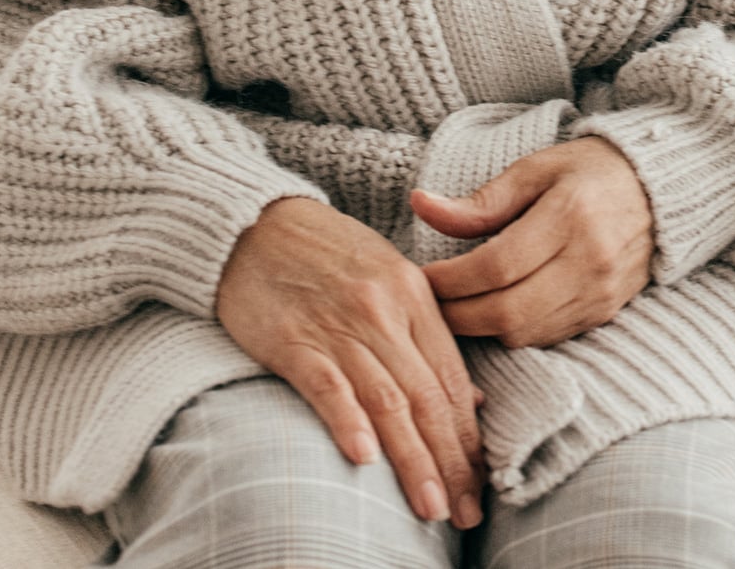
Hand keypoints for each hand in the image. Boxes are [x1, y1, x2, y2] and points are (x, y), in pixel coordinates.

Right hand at [216, 197, 485, 530]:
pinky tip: (363, 458)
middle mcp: (381, 310)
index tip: (481, 482)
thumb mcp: (389, 276)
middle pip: (425, 397)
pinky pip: (326, 385)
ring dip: (412, 459)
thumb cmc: (325, 253)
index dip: (468, 436)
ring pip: (386, 401)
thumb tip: (471, 399)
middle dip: (451, 461)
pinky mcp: (292, 339)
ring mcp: (337, 324)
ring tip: (431, 505)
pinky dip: (347, 421)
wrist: (254, 222)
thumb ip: (427, 334)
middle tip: (465, 512)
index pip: (450, 377)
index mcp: (412, 293)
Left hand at [413, 137, 652, 347]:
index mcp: (570, 216)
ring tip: (454, 309)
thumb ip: (480, 200)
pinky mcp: (606, 313)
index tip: (421, 277)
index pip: (497, 265)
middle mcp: (589, 261)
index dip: (452, 280)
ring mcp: (601, 293)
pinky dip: (514, 333)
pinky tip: (493, 314)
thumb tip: (422, 206)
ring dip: (482, 329)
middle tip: (428, 304)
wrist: (658, 189)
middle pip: (509, 311)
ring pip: (526, 333)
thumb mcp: (533, 169)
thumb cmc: (588, 171)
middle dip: (458, 315)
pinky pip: (548, 338)